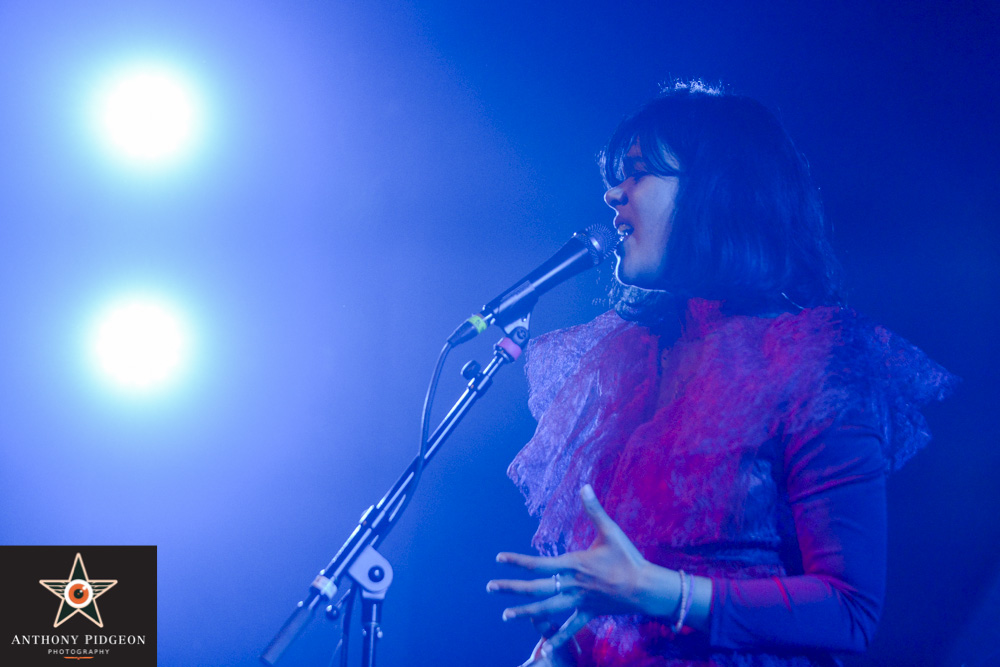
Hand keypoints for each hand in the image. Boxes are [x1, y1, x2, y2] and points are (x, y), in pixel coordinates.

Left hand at [488, 485, 666, 654]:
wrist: (646, 588)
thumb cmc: (627, 557)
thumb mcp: (610, 531)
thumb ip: (594, 510)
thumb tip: (585, 486)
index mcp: (573, 564)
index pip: (538, 564)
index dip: (517, 561)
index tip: (499, 559)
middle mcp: (571, 585)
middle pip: (536, 588)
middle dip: (511, 588)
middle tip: (490, 588)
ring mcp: (579, 601)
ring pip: (547, 609)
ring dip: (525, 612)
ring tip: (505, 616)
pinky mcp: (588, 612)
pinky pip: (570, 627)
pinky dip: (558, 637)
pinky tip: (545, 650)